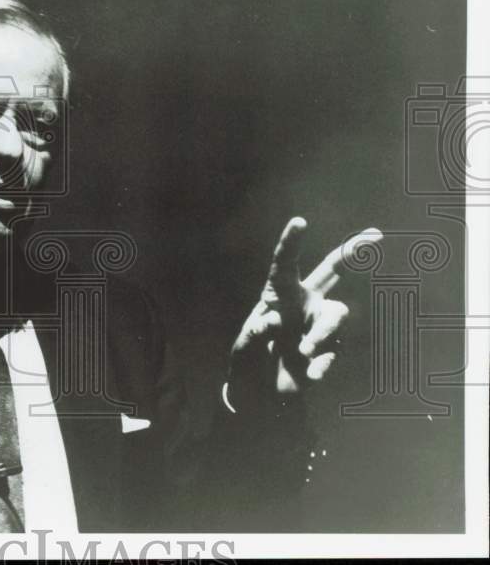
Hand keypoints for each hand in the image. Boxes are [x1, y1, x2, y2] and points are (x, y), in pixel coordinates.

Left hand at [227, 217, 382, 412]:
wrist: (262, 396)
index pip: (284, 264)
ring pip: (337, 313)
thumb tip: (271, 321)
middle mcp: (303, 303)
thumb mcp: (243, 349)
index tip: (300, 221)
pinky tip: (310, 375)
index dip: (291, 242)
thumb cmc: (247, 363)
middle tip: (375, 235)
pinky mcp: (329, 350)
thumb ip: (254, 335)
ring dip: (323, 331)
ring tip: (303, 350)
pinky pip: (334, 351)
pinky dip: (323, 363)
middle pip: (331, 271)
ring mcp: (319, 325)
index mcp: (277, 294)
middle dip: (353, 251)